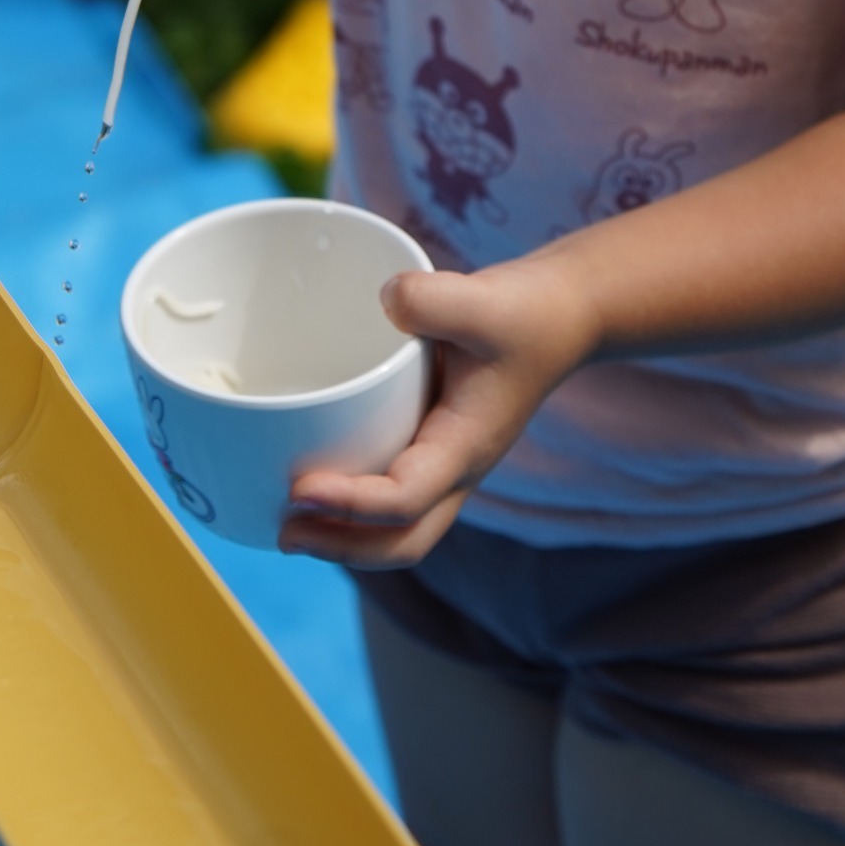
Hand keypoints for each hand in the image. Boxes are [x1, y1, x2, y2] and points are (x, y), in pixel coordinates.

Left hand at [281, 252, 598, 568]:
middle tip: (285, 532)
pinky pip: (394, 499)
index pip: (406, 498)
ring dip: (345, 537)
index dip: (351, 505)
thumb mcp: (483, 300)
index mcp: (466, 445)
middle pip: (402, 540)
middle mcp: (456, 467)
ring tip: (287, 522)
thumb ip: (434, 299)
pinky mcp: (434, 446)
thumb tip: (383, 302)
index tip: (298, 490)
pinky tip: (313, 480)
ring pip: (399, 530)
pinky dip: (353, 507)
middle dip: (342, 546)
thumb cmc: (526, 314)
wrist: (560, 317)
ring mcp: (447, 463)